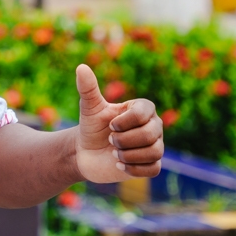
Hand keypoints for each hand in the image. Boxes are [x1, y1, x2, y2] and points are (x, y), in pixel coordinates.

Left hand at [74, 64, 162, 182]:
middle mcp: (153, 125)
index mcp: (142, 109)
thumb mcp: (89, 108)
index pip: (144, 112)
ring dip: (128, 155)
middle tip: (110, 141)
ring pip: (154, 152)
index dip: (125, 122)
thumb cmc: (91, 127)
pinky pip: (154, 168)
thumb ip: (88, 88)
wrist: (86, 153)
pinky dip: (134, 168)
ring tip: (114, 153)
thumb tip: (81, 67)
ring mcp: (154, 145)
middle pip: (151, 134)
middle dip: (125, 140)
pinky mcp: (151, 164)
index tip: (110, 126)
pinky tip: (119, 165)